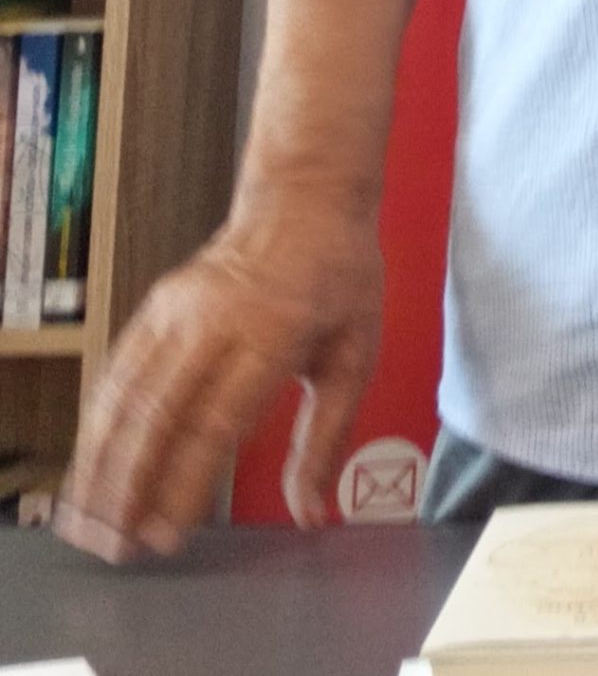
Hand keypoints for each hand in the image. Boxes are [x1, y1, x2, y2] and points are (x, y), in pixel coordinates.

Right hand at [54, 192, 382, 561]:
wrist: (306, 198)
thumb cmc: (340, 279)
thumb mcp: (357, 352)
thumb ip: (330, 435)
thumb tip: (312, 511)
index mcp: (275, 331)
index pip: (217, 421)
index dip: (186, 483)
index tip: (168, 536)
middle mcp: (217, 319)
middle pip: (159, 415)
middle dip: (131, 488)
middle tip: (119, 549)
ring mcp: (179, 308)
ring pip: (126, 396)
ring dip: (102, 464)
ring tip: (91, 523)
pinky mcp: (157, 305)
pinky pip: (119, 371)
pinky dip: (99, 424)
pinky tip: (91, 465)